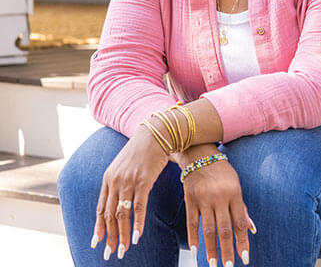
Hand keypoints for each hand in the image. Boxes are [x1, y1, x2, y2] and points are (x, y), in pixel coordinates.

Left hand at [92, 125, 168, 259]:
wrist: (156, 133)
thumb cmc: (143, 149)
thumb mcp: (124, 165)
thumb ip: (119, 181)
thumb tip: (118, 198)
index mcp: (108, 178)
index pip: (100, 209)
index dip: (99, 227)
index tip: (97, 242)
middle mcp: (115, 181)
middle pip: (109, 215)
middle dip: (109, 236)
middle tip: (109, 253)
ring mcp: (129, 181)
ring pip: (122, 214)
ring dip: (122, 234)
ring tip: (123, 249)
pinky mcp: (144, 181)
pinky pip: (139, 207)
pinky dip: (137, 223)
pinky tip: (137, 236)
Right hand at [180, 145, 255, 265]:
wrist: (200, 154)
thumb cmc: (222, 172)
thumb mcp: (236, 185)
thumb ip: (242, 208)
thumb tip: (252, 229)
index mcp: (235, 193)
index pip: (240, 223)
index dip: (243, 242)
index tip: (245, 259)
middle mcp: (220, 197)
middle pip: (225, 229)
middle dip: (228, 250)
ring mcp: (204, 198)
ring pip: (208, 229)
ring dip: (211, 249)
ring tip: (213, 264)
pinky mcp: (189, 199)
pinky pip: (191, 222)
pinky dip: (193, 237)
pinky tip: (195, 251)